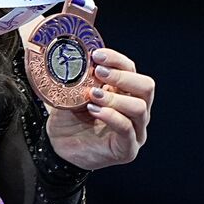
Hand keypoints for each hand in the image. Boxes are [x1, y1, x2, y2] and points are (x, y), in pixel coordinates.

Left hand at [45, 48, 154, 170]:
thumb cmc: (69, 119)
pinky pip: (127, 129)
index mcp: (125, 93)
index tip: (97, 55)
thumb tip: (74, 56)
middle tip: (98, 72)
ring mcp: (135, 130)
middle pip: (146, 86)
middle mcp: (135, 111)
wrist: (57, 147)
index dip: (117, 60)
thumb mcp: (72, 94)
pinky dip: (111, 116)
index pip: (131, 70)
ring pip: (140, 107)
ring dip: (115, 97)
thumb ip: (79, 78)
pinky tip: (94, 110)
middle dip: (122, 76)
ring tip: (92, 95)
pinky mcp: (127, 148)